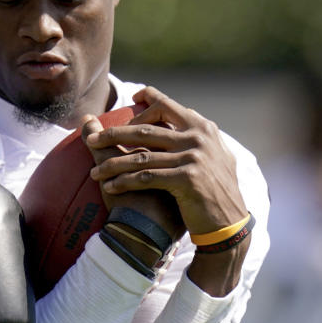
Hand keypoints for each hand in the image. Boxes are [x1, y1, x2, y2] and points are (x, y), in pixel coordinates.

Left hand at [83, 87, 249, 294]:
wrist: (229, 222)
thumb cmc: (217, 190)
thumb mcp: (216, 154)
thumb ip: (199, 134)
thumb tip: (186, 111)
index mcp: (203, 128)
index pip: (167, 105)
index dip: (146, 99)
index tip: (130, 100)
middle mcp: (198, 138)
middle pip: (145, 129)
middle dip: (113, 134)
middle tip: (91, 140)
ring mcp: (193, 157)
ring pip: (140, 155)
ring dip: (112, 164)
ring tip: (94, 172)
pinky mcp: (187, 178)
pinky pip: (146, 177)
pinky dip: (124, 182)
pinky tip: (110, 187)